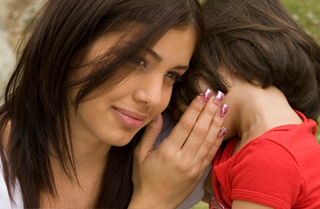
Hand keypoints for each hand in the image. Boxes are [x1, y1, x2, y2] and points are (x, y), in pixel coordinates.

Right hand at [129, 90, 227, 208]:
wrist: (154, 204)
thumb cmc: (144, 179)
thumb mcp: (140, 155)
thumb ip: (149, 133)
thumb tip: (156, 114)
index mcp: (168, 152)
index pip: (186, 125)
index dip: (195, 108)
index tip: (202, 94)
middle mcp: (184, 158)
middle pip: (200, 129)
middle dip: (210, 110)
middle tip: (218, 95)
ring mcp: (194, 166)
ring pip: (209, 140)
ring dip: (217, 122)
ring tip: (223, 106)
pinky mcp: (199, 173)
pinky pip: (211, 153)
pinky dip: (218, 140)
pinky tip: (222, 128)